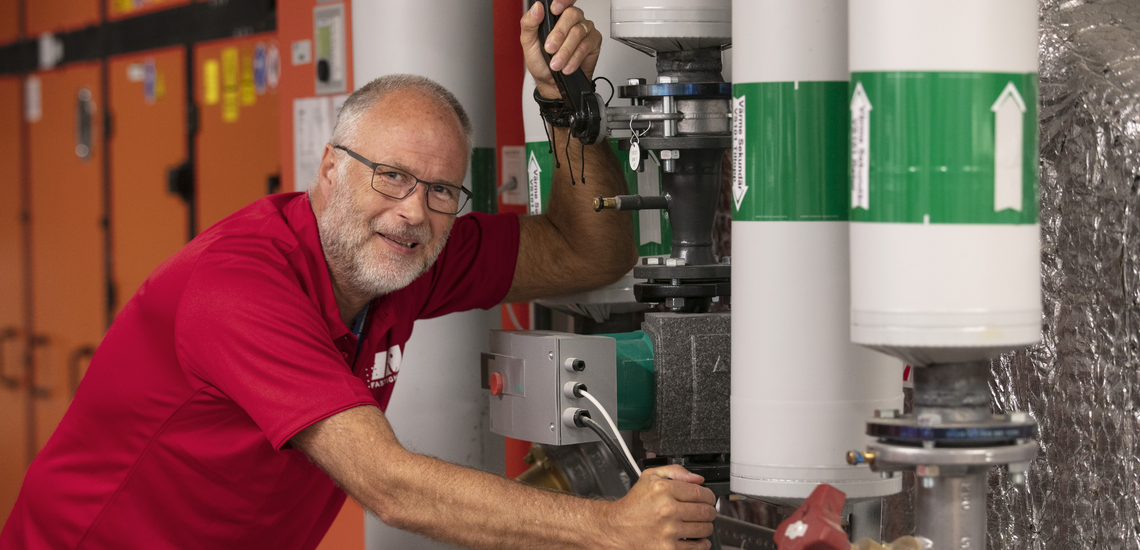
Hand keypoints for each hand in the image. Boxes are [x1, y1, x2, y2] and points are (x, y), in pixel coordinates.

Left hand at [519, 0, 601, 98]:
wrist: (552, 84)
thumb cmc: (541, 62)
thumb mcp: (529, 43)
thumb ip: (529, 24)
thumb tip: (537, 8)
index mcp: (556, 16)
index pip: (564, 1)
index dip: (562, 1)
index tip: (554, 10)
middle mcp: (572, 20)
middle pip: (571, 15)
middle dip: (559, 34)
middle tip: (550, 49)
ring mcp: (584, 30)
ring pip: (578, 33)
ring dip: (565, 51)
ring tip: (556, 64)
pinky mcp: (593, 42)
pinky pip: (586, 46)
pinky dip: (575, 58)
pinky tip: (567, 66)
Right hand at [598, 465, 717, 549]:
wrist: (617, 528)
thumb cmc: (634, 505)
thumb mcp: (649, 477)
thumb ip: (675, 471)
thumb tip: (697, 479)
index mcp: (664, 490)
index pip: (701, 492)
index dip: (709, 496)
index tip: (708, 498)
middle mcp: (667, 510)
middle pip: (705, 511)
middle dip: (710, 511)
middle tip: (707, 511)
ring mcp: (669, 530)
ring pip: (704, 528)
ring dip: (707, 526)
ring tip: (701, 524)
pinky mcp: (668, 548)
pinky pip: (696, 546)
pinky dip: (702, 543)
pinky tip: (698, 538)